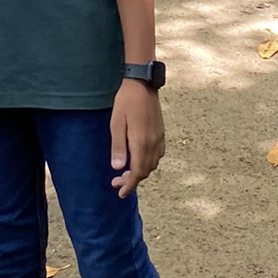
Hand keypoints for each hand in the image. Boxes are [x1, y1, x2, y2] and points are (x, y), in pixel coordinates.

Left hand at [110, 81, 164, 197]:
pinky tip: (139, 159)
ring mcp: (159, 138)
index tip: (121, 194)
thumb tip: (118, 168)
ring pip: (153, 164)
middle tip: (116, 183)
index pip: (137, 172)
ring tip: (126, 173)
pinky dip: (149, 163)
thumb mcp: (116, 123)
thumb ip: (118, 147)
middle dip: (132, 181)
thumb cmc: (126, 102)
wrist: (143, 84)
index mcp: (141, 143)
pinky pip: (158, 155)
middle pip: (146, 171)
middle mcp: (153, 143)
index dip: (129, 185)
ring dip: (141, 172)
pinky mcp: (161, 132)